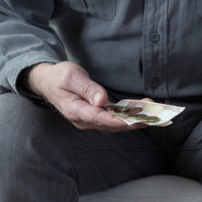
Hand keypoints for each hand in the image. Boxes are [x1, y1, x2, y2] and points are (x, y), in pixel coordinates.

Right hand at [24, 61, 145, 131]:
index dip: (119, 121)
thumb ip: (87, 89)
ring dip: (134, 120)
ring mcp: (89, 119)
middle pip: (111, 124)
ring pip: (114, 123)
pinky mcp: (94, 115)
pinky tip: (142, 109)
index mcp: (75, 110)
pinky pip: (112, 118)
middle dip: (133, 122)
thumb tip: (102, 101)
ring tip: (153, 113)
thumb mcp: (71, 77)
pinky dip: (127, 115)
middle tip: (153, 118)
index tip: (135, 120)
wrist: (48, 81)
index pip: (100, 119)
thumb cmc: (59, 77)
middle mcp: (83, 119)